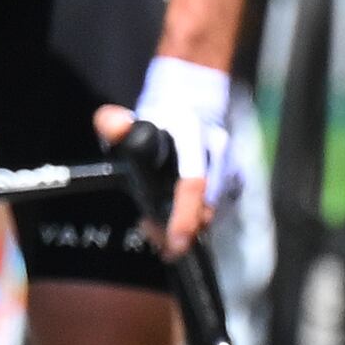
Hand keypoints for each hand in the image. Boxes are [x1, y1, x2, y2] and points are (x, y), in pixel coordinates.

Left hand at [97, 53, 239, 256]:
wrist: (193, 102)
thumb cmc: (157, 116)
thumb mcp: (128, 115)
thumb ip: (113, 122)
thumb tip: (115, 128)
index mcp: (193, 134)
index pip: (193, 182)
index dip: (186, 215)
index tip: (176, 241)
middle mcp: (217, 150)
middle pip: (205, 205)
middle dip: (180, 228)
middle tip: (152, 235)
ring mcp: (228, 165)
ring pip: (210, 210)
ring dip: (185, 225)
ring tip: (154, 227)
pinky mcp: (232, 177)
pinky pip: (214, 207)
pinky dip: (193, 219)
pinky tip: (171, 219)